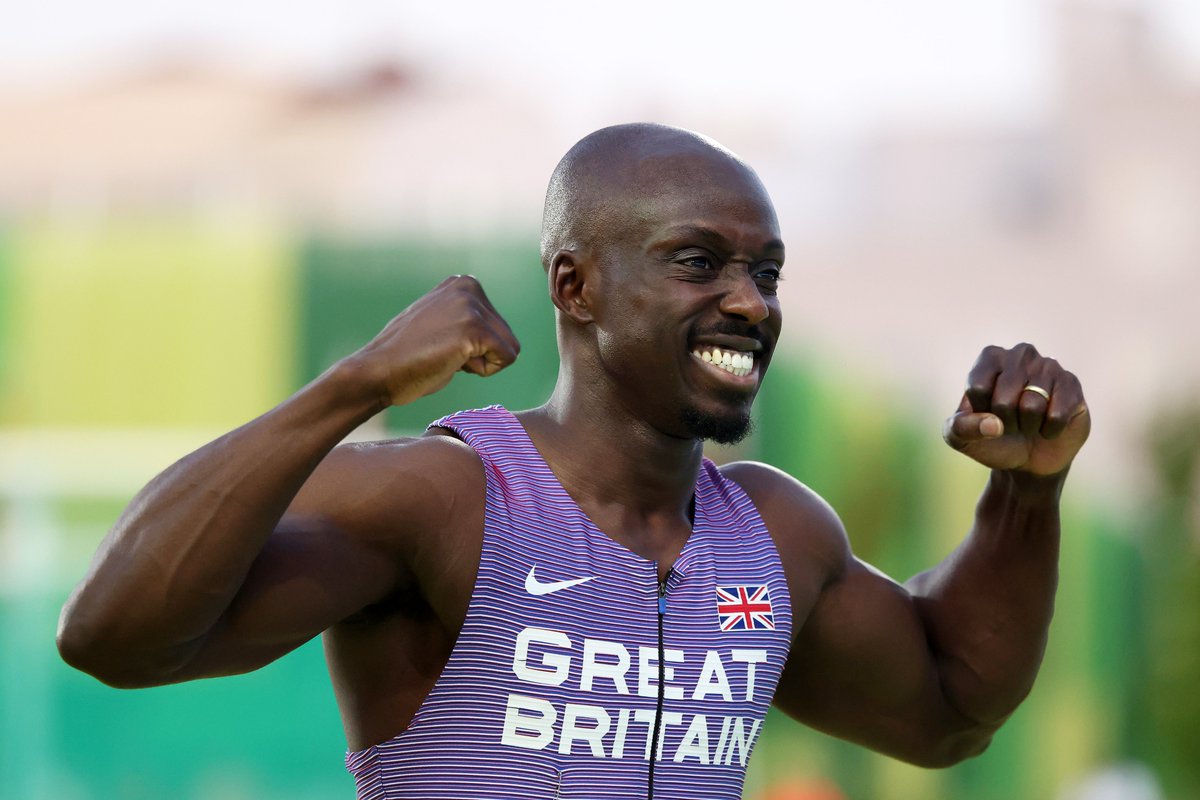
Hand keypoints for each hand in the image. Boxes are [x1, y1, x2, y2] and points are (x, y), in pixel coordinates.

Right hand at [347, 275, 520, 407]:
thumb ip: (466, 318)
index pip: (498, 326)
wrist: (379, 371)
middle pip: (508, 336)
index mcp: (463, 283)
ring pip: (509, 349)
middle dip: (481, 355)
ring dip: (481, 363)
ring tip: (445, 356)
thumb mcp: (443, 323)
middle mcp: (469, 286)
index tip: (441, 344)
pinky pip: (505, 359)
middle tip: (442, 353)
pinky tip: (451, 362)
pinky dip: (482, 370)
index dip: (474, 347)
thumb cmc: (408, 357)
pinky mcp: (474, 327)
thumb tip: (496, 333)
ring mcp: (471, 305)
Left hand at [943, 343, 1089, 476]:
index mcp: (990, 357)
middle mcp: (1021, 354)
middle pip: (1003, 399)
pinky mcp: (1072, 385)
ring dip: (1028, 425)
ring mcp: (1049, 366)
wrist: (1029, 458)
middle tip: (1012, 422)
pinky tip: (1049, 426)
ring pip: (1032, 406)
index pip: (977, 388)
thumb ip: (961, 428)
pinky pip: (1057, 414)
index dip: (981, 413)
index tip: (987, 414)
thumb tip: (993, 424)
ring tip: (1030, 422)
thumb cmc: (991, 438)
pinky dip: (1050, 430)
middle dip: (1005, 422)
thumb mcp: (961, 437)